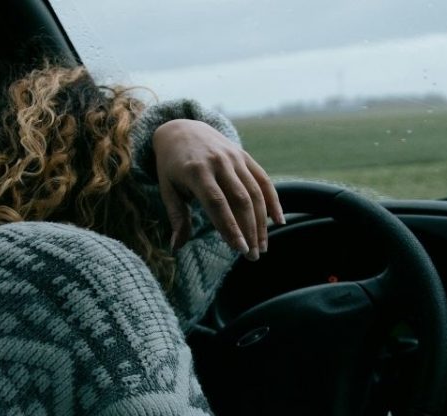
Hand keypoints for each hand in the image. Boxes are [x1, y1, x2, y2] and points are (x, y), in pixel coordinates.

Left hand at [152, 119, 283, 260]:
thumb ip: (176, 217)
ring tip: (263, 246)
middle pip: (240, 200)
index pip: (217, 204)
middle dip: (250, 230)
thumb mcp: (167, 189)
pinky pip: (263, 179)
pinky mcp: (245, 156)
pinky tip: (278, 221)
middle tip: (253, 256)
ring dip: (262, 222)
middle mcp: (218, 163)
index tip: (240, 249)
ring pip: (255, 192)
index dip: (231, 227)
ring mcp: (234, 158)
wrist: (181, 128)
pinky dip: (273, 200)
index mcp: (196, 171)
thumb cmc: (171, 166)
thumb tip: (176, 247)